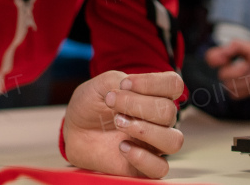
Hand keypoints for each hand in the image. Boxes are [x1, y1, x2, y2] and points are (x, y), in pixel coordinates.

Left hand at [63, 71, 183, 178]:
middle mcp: (160, 120)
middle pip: (169, 111)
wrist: (75, 130)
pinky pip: (160, 168)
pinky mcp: (144, 166)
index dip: (152, 82)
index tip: (124, 84)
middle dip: (137, 105)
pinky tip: (122, 147)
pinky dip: (143, 158)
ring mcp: (154, 144)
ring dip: (145, 130)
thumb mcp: (101, 85)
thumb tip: (132, 92)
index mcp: (155, 95)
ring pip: (173, 141)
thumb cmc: (92, 105)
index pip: (173, 85)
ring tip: (118, 123)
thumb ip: (119, 81)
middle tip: (111, 103)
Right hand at [205, 39, 249, 98]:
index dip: (214, 59)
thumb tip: (221, 52)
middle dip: (238, 72)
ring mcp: (234, 81)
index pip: (211, 57)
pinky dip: (246, 89)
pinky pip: (235, 95)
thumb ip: (236, 46)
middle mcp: (229, 68)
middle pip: (222, 75)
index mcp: (229, 54)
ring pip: (229, 86)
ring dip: (244, 81)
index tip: (224, 59)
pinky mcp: (240, 92)